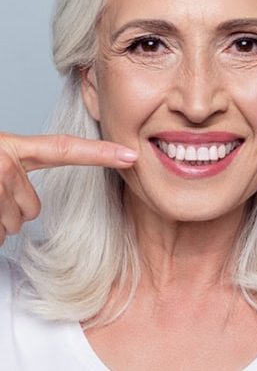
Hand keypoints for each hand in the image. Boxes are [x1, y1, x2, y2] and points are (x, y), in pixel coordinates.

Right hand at [0, 133, 136, 245]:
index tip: (129, 156)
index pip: (64, 148)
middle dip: (17, 211)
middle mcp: (7, 162)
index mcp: (14, 147)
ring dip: (0, 221)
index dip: (99, 153)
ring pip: (16, 224)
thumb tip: (37, 200)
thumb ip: (20, 166)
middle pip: (34, 207)